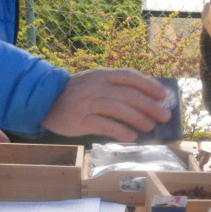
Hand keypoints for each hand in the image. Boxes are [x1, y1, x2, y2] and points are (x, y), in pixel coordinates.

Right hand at [41, 68, 169, 140]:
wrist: (46, 101)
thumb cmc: (79, 94)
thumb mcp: (96, 83)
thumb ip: (118, 89)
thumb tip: (149, 103)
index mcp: (103, 75)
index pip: (129, 76)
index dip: (148, 85)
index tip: (164, 96)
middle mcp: (96, 86)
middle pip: (128, 95)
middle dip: (149, 106)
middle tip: (164, 117)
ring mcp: (88, 102)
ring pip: (118, 109)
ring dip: (138, 119)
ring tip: (150, 127)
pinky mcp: (81, 119)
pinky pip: (104, 125)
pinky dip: (120, 131)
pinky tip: (132, 136)